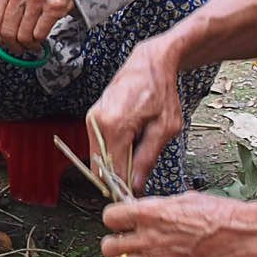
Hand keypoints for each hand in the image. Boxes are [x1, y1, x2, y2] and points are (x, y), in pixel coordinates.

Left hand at [0, 0, 73, 56]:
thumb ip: (4, 2)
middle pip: (7, 30)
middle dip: (11, 45)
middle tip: (16, 47)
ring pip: (23, 36)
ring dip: (26, 45)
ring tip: (29, 44)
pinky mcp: (54, 6)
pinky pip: (39, 34)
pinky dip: (38, 41)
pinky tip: (39, 39)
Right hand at [88, 35, 182, 193]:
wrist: (149, 63)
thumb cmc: (161, 90)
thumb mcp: (165, 127)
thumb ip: (148, 157)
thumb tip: (135, 184)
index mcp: (115, 126)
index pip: (113, 170)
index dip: (124, 187)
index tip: (138, 194)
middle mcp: (96, 123)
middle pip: (100, 167)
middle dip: (118, 178)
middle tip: (139, 179)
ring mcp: (92, 119)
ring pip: (98, 157)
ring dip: (115, 164)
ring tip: (138, 156)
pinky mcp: (92, 117)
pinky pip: (99, 145)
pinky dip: (112, 152)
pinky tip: (131, 145)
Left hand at [101, 194, 256, 256]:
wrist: (244, 237)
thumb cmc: (222, 217)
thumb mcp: (184, 199)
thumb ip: (158, 208)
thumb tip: (144, 211)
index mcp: (150, 212)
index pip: (110, 217)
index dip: (115, 221)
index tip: (121, 224)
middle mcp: (149, 237)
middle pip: (108, 247)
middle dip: (115, 246)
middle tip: (126, 246)